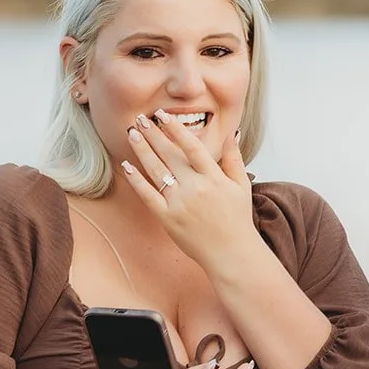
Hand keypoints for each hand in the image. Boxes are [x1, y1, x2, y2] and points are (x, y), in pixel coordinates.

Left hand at [120, 112, 257, 268]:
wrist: (231, 253)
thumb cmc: (237, 219)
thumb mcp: (241, 185)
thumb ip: (233, 158)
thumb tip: (232, 133)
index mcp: (214, 178)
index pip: (191, 146)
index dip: (175, 129)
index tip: (163, 115)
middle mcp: (195, 188)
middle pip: (169, 155)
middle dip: (153, 134)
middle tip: (141, 118)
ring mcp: (180, 203)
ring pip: (156, 171)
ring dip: (142, 150)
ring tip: (132, 133)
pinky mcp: (167, 218)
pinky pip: (148, 196)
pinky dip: (136, 180)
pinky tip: (127, 166)